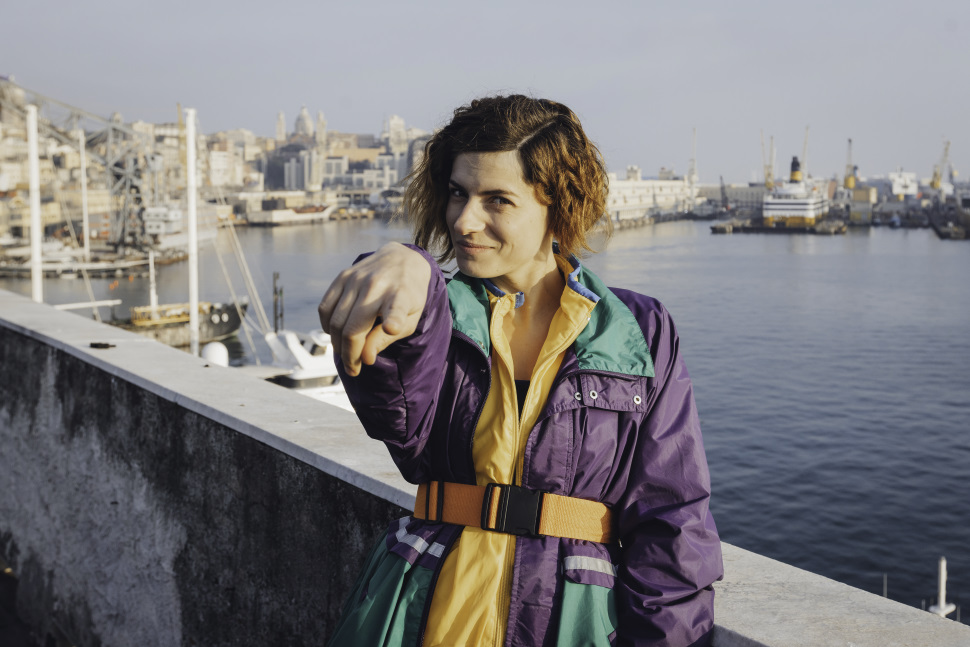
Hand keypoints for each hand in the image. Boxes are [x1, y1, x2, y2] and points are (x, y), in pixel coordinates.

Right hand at [318, 242, 430, 376]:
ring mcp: (357, 279)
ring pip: (335, 321)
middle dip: (350, 356)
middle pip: (353, 329)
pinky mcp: (343, 276)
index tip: (392, 328)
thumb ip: (386, 339)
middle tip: (354, 369)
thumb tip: (365, 358)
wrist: (403, 260)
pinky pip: (325, 308)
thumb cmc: (408, 297)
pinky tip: (336, 333)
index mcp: (402, 296)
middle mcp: (378, 285)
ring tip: (346, 354)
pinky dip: (326, 326)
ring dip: (337, 345)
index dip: (393, 320)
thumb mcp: (410, 320)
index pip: (396, 309)